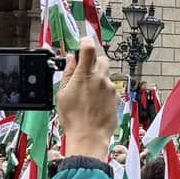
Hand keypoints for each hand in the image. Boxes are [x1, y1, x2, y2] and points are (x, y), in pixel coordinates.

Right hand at [56, 40, 119, 162]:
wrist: (89, 137)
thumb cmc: (73, 118)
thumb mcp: (63, 94)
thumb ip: (68, 73)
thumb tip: (70, 59)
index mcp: (85, 74)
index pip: (89, 47)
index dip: (86, 41)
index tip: (82, 42)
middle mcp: (101, 78)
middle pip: (101, 59)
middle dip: (94, 62)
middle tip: (84, 72)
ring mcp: (110, 88)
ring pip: (106, 75)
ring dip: (98, 78)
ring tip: (87, 93)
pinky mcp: (116, 98)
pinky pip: (110, 89)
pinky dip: (103, 91)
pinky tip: (94, 103)